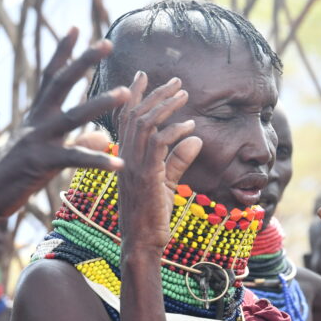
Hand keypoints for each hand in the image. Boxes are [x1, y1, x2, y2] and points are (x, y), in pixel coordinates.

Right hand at [0, 28, 129, 217]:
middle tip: (106, 42)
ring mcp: (38, 141)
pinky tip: (120, 164)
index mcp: (36, 117)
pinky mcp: (41, 164)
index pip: (50, 77)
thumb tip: (103, 135)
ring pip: (73, 116)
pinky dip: (98, 161)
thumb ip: (78, 143)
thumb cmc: (13, 176)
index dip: (63, 52)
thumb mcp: (46, 156)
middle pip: (61, 83)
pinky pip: (75, 159)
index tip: (76, 28)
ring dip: (100, 103)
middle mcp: (36, 122)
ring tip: (125, 93)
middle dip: (84, 61)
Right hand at [114, 71, 201, 253]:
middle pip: (135, 115)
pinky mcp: (147, 176)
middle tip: (176, 81)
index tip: (142, 76)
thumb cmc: (152, 218)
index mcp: (125, 158)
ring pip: (145, 124)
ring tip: (184, 94)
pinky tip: (190, 127)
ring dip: (165, 106)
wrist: (142, 244)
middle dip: (155, 94)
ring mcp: (133, 167)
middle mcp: (125, 158)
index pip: (124, 119)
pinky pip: (158, 144)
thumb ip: (178, 160)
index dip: (133, 96)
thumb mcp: (167, 184)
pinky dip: (174, 131)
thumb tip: (195, 138)